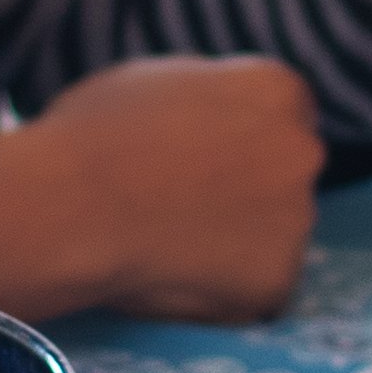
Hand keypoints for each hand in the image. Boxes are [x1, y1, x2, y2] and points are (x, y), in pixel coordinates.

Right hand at [0, 54, 323, 323]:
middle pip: (285, 175)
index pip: (283, 118)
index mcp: (278, 90)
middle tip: (183, 208)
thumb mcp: (161, 80)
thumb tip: (218, 120)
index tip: (204, 163)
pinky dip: (223, 292)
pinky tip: (173, 277)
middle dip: (248, 192)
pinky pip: (255, 290)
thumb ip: (212, 99)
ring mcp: (297, 219)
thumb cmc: (94, 136)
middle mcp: (302, 151)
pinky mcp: (277, 281)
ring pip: (273, 237)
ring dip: (235, 244)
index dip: (239, 143)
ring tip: (166, 244)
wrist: (69, 206)